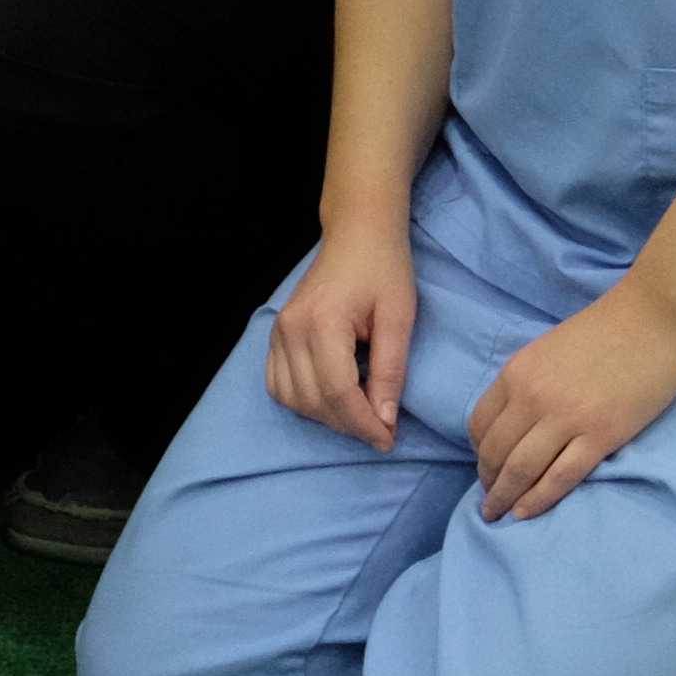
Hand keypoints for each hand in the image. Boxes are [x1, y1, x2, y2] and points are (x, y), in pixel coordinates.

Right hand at [263, 227, 417, 448]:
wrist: (357, 234)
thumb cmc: (384, 270)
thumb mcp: (399, 318)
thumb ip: (390, 370)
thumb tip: (385, 419)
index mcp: (322, 322)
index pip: (337, 391)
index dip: (363, 423)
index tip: (389, 440)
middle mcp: (290, 329)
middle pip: (313, 399)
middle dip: (348, 425)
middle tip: (382, 432)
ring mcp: (278, 331)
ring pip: (291, 398)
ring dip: (325, 417)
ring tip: (358, 415)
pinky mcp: (275, 333)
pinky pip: (277, 384)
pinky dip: (301, 401)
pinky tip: (330, 399)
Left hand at [461, 287, 675, 520]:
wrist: (653, 319)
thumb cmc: (605, 330)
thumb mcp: (546, 351)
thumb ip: (528, 383)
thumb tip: (516, 420)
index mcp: (516, 374)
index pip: (479, 424)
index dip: (478, 452)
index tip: (483, 467)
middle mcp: (532, 397)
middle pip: (495, 451)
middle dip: (487, 481)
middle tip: (488, 501)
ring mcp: (565, 418)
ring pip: (521, 469)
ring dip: (505, 496)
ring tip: (499, 515)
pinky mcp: (601, 435)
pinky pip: (560, 477)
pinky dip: (538, 499)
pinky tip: (526, 513)